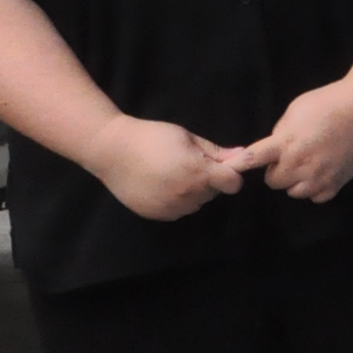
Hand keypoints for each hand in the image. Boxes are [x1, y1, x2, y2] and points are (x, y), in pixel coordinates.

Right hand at [91, 115, 244, 221]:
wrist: (111, 150)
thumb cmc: (151, 137)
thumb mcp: (186, 137)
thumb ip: (214, 150)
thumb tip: (242, 155)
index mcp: (198, 172)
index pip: (233, 184)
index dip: (231, 175)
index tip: (222, 167)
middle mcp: (188, 194)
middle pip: (213, 193)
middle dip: (208, 180)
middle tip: (188, 164)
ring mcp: (172, 208)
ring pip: (197, 203)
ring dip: (193, 192)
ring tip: (172, 173)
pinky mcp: (158, 215)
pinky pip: (179, 210)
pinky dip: (176, 201)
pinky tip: (161, 185)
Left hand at [229, 78, 352, 202]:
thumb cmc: (328, 102)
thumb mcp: (295, 110)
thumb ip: (281, 132)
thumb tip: (276, 146)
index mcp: (286, 143)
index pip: (254, 159)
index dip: (237, 166)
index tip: (227, 171)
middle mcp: (300, 164)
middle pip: (274, 182)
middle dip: (277, 171)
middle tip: (289, 157)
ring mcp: (320, 176)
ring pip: (296, 193)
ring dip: (296, 181)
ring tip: (307, 165)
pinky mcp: (338, 182)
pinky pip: (317, 197)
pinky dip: (316, 189)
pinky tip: (321, 173)